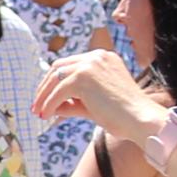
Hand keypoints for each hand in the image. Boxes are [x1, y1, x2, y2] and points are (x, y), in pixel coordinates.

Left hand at [36, 48, 164, 141]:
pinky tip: (46, 115)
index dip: (55, 81)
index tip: (45, 97)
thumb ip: (74, 102)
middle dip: (45, 86)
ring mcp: (90, 64)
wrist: (140, 119)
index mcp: (103, 58)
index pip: (70, 64)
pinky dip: (49, 103)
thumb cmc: (123, 116)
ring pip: (56, 78)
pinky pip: (58, 91)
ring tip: (39, 112)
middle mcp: (96, 56)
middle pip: (59, 66)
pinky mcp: (84, 77)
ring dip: (44, 96)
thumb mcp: (94, 104)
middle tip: (37, 105)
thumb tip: (51, 106)